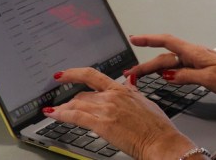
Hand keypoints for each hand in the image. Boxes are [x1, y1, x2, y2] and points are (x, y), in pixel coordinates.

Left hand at [45, 67, 195, 159]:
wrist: (161, 141)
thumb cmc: (157, 126)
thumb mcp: (145, 101)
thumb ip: (132, 91)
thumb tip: (128, 82)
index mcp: (121, 90)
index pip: (92, 76)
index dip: (74, 73)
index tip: (64, 74)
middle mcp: (112, 97)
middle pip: (82, 94)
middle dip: (70, 100)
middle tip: (61, 104)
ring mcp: (106, 110)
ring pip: (77, 104)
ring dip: (63, 108)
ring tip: (55, 111)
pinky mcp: (102, 124)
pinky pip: (76, 116)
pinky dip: (62, 115)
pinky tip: (54, 115)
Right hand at [125, 34, 215, 97]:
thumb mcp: (208, 78)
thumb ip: (187, 76)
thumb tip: (169, 75)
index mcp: (194, 52)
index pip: (167, 41)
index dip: (149, 39)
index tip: (134, 39)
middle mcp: (194, 54)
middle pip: (165, 56)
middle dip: (146, 64)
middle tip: (131, 74)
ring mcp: (197, 61)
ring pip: (171, 63)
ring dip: (155, 69)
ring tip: (140, 76)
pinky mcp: (201, 68)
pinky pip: (180, 69)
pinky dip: (169, 73)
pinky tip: (164, 78)